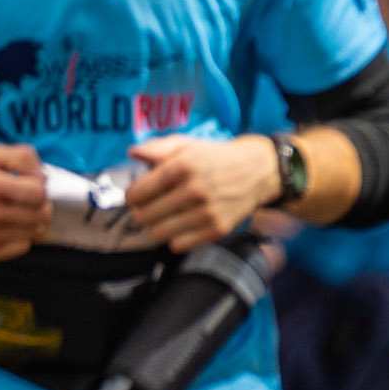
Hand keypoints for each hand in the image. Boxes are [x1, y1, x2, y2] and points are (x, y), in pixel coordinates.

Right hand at [0, 144, 49, 263]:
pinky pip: (21, 248)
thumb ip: (21, 156)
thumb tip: (43, 177)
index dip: (40, 187)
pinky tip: (3, 227)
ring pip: (33, 233)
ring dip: (30, 221)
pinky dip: (18, 237)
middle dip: (39, 205)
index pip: (37, 192)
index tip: (31, 184)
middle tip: (26, 200)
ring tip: (13, 212)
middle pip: (40, 215)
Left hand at [126, 133, 283, 252]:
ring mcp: (207, 212)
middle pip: (145, 216)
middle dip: (141, 213)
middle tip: (147, 209)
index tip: (135, 197)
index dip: (131, 197)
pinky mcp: (217, 229)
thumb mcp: (186, 144)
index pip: (139, 192)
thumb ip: (157, 148)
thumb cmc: (215, 157)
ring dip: (155, 228)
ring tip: (160, 219)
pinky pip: (179, 245)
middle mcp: (195, 190)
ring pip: (159, 233)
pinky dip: (174, 239)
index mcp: (183, 165)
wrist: (257, 171)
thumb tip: (133, 154)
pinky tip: (180, 227)